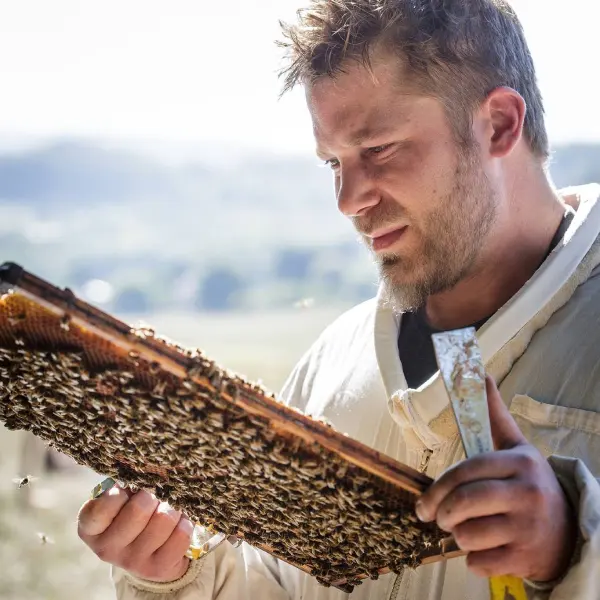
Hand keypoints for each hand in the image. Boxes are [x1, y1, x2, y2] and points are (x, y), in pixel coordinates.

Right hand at [78, 482, 193, 581]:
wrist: (148, 551)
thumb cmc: (131, 513)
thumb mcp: (121, 499)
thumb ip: (127, 483)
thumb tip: (150, 466)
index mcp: (90, 529)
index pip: (101, 509)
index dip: (120, 493)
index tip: (130, 488)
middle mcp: (106, 549)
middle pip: (138, 511)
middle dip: (153, 494)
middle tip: (157, 492)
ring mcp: (131, 562)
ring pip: (163, 520)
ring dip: (172, 506)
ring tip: (171, 504)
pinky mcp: (157, 569)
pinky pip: (180, 535)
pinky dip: (185, 522)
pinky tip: (180, 521)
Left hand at [416, 376, 576, 581]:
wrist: (569, 532)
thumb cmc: (530, 485)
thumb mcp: (517, 448)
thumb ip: (495, 415)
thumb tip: (480, 374)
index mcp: (520, 463)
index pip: (466, 471)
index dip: (438, 487)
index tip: (424, 503)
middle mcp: (526, 493)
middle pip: (463, 503)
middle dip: (442, 514)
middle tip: (437, 518)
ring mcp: (528, 528)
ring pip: (468, 534)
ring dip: (458, 536)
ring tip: (466, 531)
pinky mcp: (526, 558)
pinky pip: (480, 562)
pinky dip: (474, 560)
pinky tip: (485, 550)